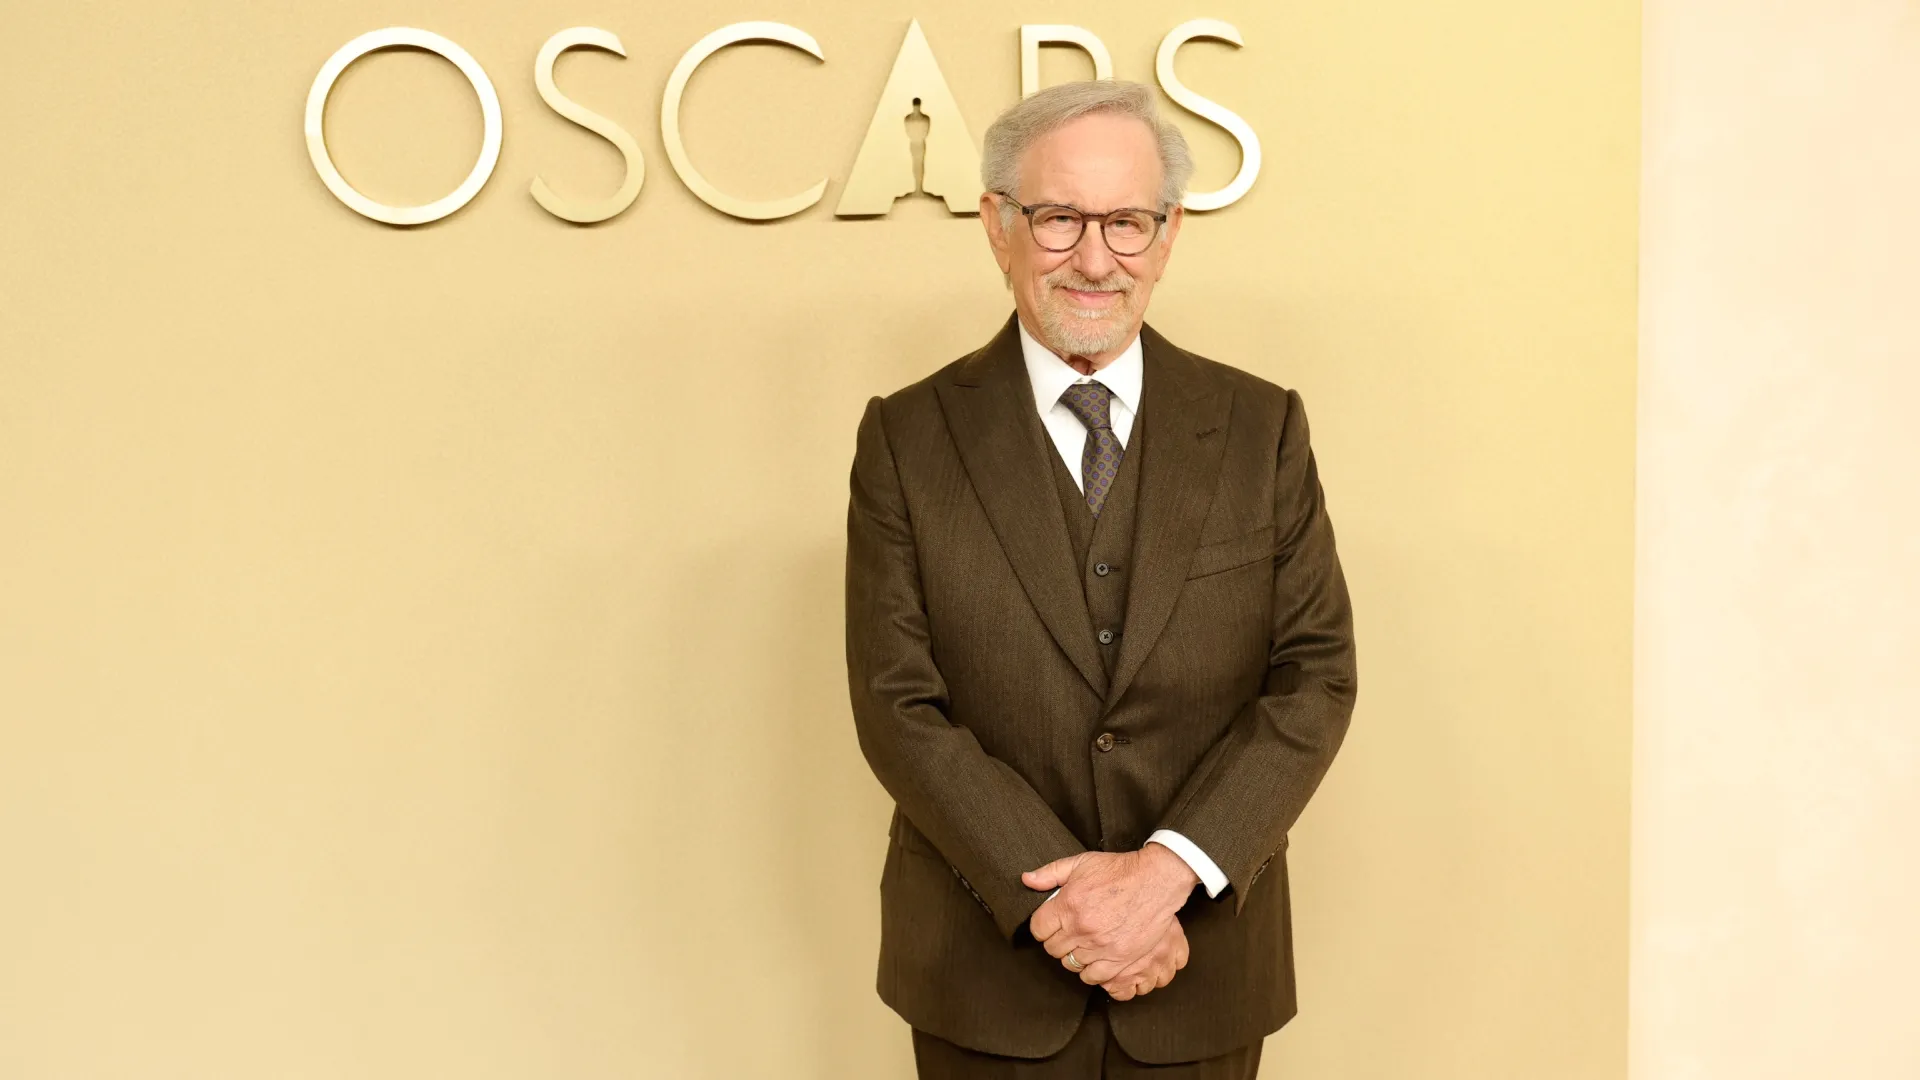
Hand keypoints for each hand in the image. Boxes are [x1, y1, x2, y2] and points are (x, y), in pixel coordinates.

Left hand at [1024, 844, 1199, 985]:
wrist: (1155, 882)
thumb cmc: (1119, 871)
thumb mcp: (1081, 863)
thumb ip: (1050, 873)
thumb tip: (1027, 880)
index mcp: (1068, 905)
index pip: (1038, 929)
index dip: (1043, 926)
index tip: (1051, 924)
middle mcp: (1081, 928)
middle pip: (1053, 949)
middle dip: (1058, 941)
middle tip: (1069, 932)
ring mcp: (1100, 946)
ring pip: (1071, 965)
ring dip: (1074, 956)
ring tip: (1084, 944)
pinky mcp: (1119, 959)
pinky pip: (1093, 977)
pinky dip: (1091, 970)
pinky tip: (1096, 957)